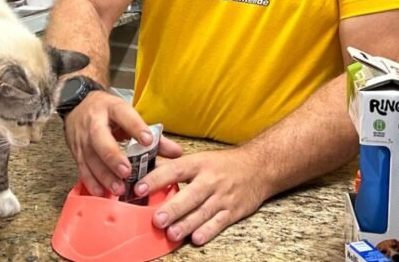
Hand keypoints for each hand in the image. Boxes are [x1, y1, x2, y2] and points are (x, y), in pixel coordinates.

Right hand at [63, 92, 181, 196]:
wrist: (78, 105)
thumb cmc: (108, 113)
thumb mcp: (128, 115)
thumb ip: (153, 134)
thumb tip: (177, 153)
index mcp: (112, 109)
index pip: (124, 115)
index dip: (135, 127)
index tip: (147, 140)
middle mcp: (94, 123)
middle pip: (101, 139)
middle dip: (113, 157)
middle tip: (127, 173)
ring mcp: (82, 138)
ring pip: (90, 158)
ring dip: (104, 175)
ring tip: (119, 189)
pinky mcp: (75, 152)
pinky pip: (82, 169)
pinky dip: (91, 182)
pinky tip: (102, 193)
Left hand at [134, 147, 266, 245]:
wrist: (259, 167)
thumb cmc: (224, 164)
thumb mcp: (200, 158)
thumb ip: (173, 165)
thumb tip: (145, 167)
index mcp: (199, 163)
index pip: (174, 170)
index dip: (156, 179)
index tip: (139, 188)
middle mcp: (210, 180)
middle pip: (190, 195)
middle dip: (173, 208)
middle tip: (157, 219)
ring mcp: (222, 197)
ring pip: (203, 212)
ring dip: (187, 224)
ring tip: (171, 234)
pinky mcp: (233, 211)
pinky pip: (219, 223)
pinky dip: (208, 231)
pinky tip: (197, 239)